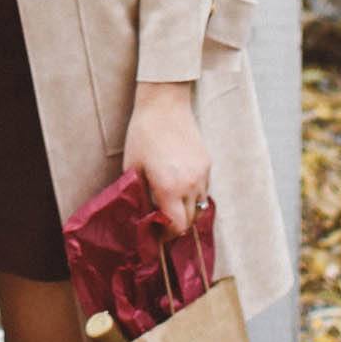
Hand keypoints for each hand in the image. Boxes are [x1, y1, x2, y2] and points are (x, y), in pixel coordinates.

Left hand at [124, 80, 209, 235]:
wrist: (164, 105)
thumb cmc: (143, 134)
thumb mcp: (133, 167)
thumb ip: (138, 194)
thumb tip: (141, 214)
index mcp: (169, 187)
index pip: (176, 226)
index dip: (166, 236)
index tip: (156, 236)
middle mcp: (190, 184)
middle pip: (191, 220)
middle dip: (177, 226)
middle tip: (162, 225)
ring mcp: (202, 173)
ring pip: (200, 206)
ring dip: (187, 211)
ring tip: (171, 206)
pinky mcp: (207, 163)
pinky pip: (203, 189)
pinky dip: (193, 195)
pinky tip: (179, 188)